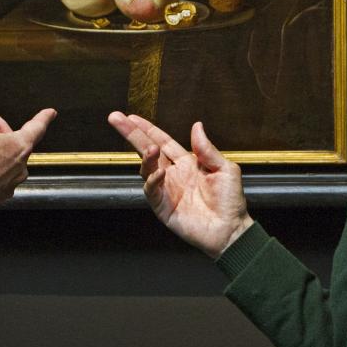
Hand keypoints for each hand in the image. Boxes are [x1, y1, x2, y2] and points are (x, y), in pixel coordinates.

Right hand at [108, 112, 252, 258]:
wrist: (230, 229)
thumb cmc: (230, 201)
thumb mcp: (225, 169)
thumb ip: (207, 149)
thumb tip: (197, 125)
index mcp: (187, 163)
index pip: (163, 141)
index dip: (148, 129)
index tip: (132, 116)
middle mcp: (173, 174)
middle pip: (147, 150)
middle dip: (131, 134)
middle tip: (115, 118)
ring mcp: (166, 190)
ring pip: (147, 169)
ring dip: (146, 157)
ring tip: (151, 149)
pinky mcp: (163, 207)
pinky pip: (152, 191)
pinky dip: (153, 181)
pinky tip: (159, 172)